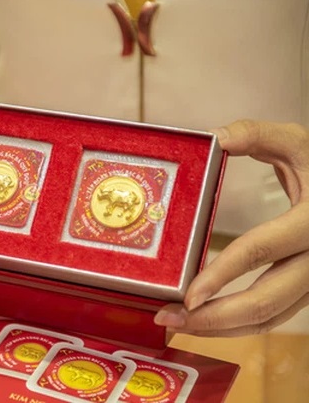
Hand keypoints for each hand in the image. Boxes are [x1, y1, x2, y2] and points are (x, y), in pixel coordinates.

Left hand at [154, 120, 308, 335]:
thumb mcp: (296, 142)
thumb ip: (255, 135)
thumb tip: (212, 138)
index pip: (260, 250)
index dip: (221, 275)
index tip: (187, 295)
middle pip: (265, 302)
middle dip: (213, 318)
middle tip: (168, 318)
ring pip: (270, 318)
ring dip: (222, 328)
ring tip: (178, 324)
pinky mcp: (308, 289)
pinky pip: (275, 316)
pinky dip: (240, 324)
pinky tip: (208, 322)